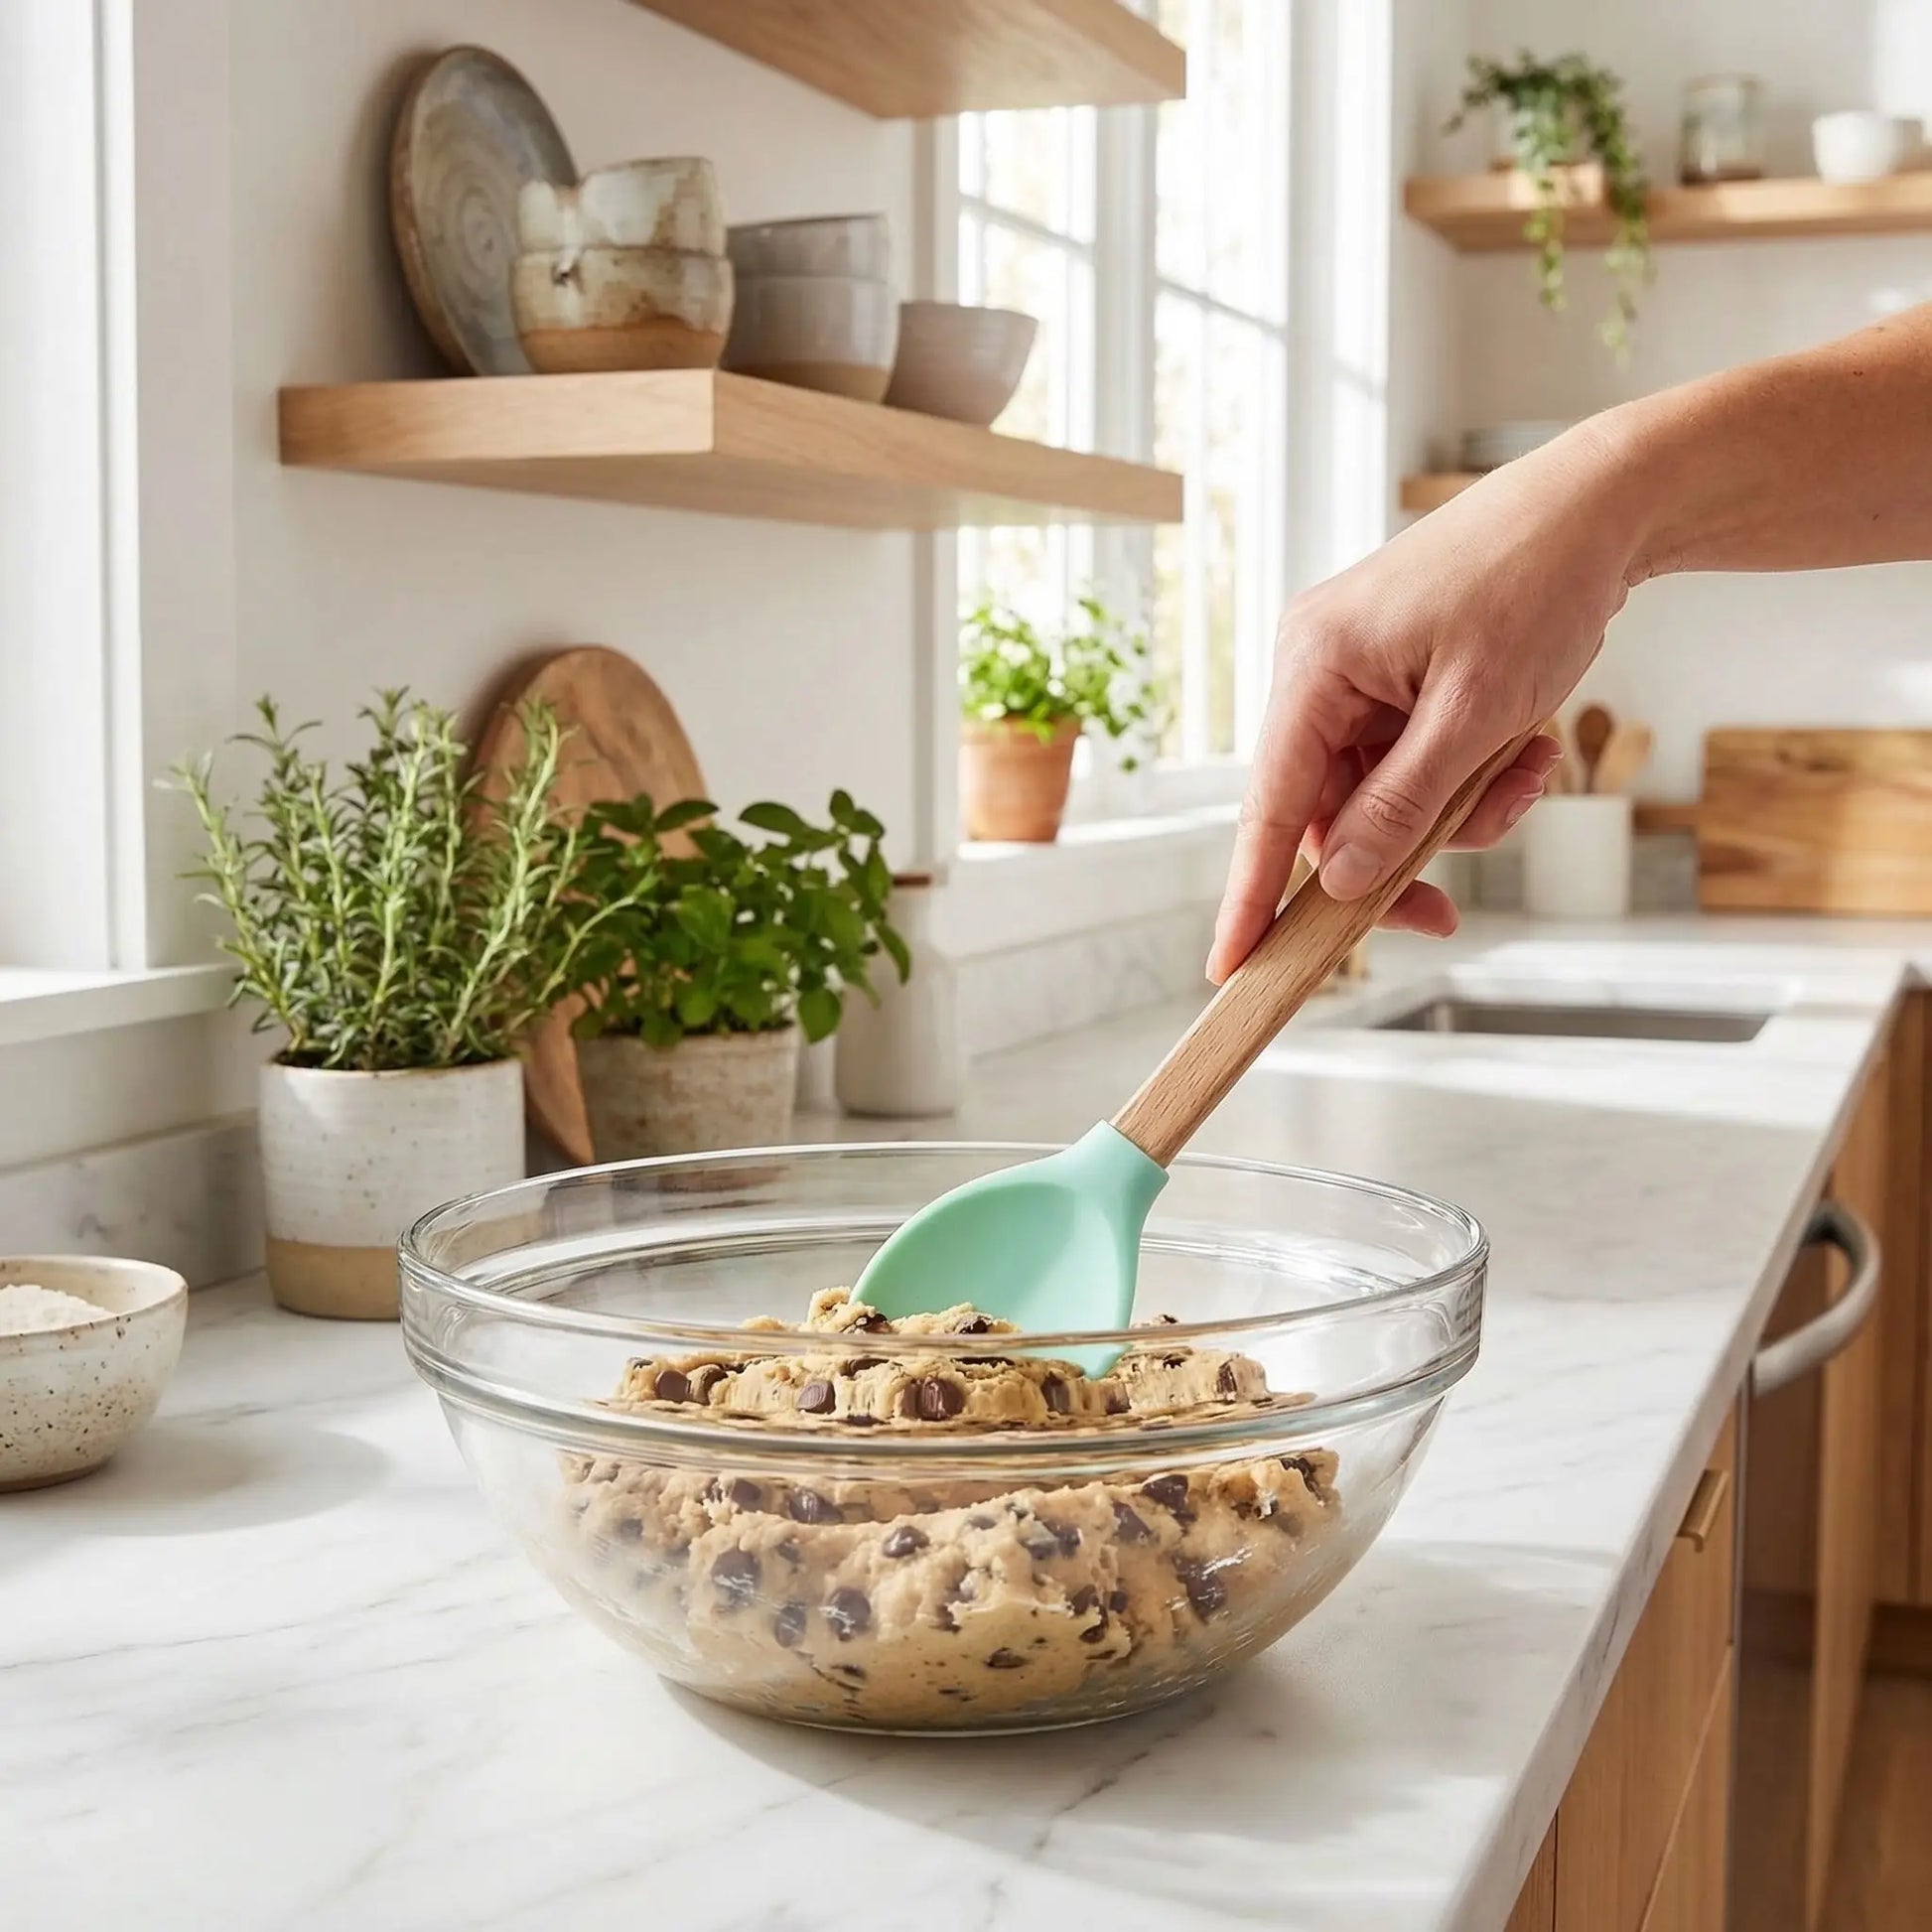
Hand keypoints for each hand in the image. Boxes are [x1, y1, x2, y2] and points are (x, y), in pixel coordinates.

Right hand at [1209, 425, 1641, 981]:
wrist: (1598, 505)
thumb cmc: (1535, 585)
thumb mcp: (1477, 714)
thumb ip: (1404, 804)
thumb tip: (1339, 881)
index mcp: (1315, 664)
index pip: (1270, 804)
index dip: (1248, 894)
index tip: (1230, 965)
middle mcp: (1318, 668)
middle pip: (1329, 810)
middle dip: (1397, 854)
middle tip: (1445, 912)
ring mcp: (1356, 673)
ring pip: (1379, 794)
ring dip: (1452, 812)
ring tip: (1528, 775)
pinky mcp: (1396, 677)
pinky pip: (1412, 760)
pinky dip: (1466, 775)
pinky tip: (1530, 749)